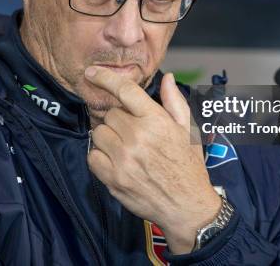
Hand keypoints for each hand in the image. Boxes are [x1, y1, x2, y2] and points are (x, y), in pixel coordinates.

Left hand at [84, 66, 221, 253]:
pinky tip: (116, 161)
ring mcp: (123, 159)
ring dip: (108, 138)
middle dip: (118, 120)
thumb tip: (167, 77)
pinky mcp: (113, 178)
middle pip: (110, 114)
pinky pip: (92, 156)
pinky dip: (100, 156)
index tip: (91, 72)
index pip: (124, 90)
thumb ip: (174, 101)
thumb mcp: (188, 130)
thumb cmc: (188, 166)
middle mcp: (138, 137)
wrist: (187, 206)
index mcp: (156, 121)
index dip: (104, 78)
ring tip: (126, 148)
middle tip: (132, 132)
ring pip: (98, 133)